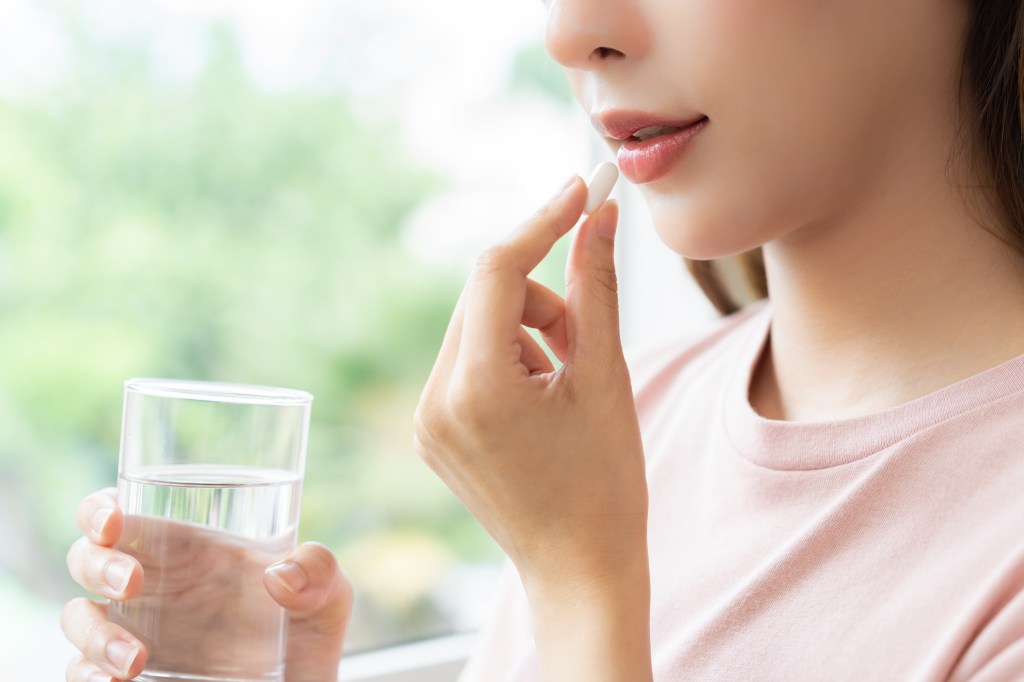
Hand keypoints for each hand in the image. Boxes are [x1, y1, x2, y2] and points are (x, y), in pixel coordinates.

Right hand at [62, 488, 352, 681]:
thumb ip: (320, 571)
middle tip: (132, 583)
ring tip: (136, 660)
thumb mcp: (327, 598)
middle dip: (97, 564)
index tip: (112, 521)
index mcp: (186, 552)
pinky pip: (82, 673)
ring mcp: (135, 636)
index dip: (100, 510)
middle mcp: (152, 590)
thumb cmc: (306, 639)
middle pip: (88, 560)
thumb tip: (280, 576)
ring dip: (94, 635)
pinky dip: (87, 675)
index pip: (123, 516)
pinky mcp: (128, 680)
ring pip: (79, 621)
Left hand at [413, 176, 648, 595]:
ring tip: (568, 381)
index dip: (542, 223)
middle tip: (587, 332)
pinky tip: (542, 399)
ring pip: (477, 326)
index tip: (581, 192)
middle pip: (485, 295)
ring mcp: (428, 419)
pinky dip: (509, 358)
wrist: (579, 571)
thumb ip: (596, 289)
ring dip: (528, 330)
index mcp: (476, 389)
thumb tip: (597, 219)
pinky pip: (468, 361)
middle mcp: (435, 401)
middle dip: (541, 297)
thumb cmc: (604, 486)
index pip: (497, 271)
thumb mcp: (606, 377)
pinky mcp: (433, 431)